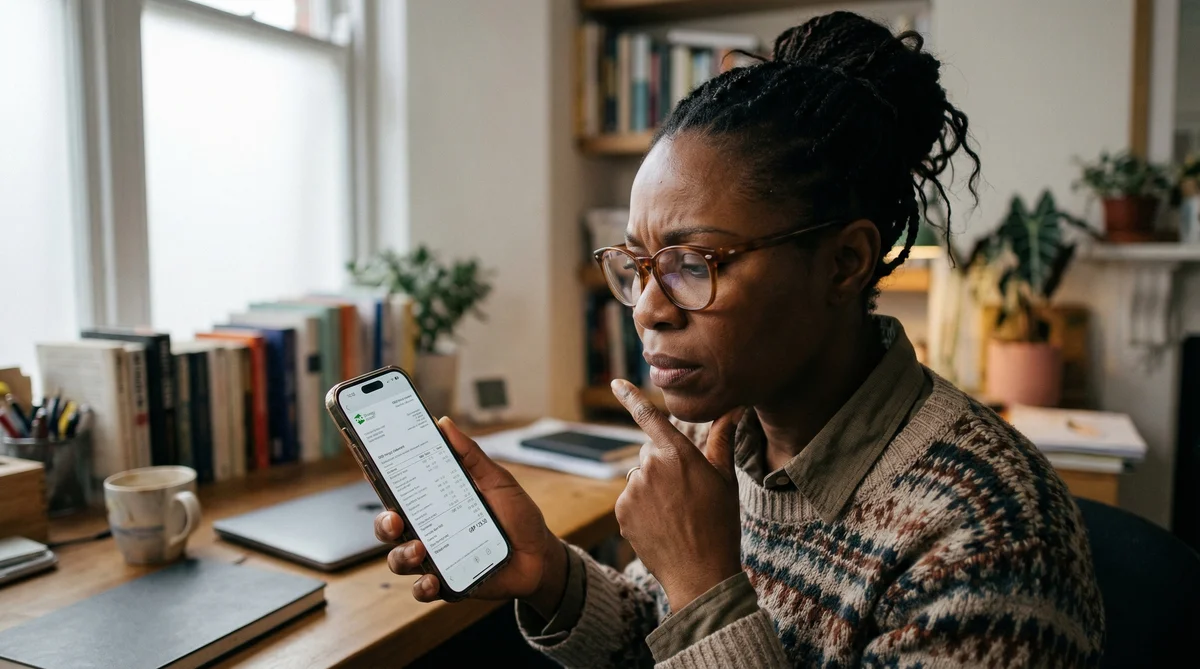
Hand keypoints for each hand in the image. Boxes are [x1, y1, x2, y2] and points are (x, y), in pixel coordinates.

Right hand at [374, 417, 568, 616]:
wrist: (541, 556)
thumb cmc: (517, 515)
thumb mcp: (496, 480)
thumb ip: (471, 455)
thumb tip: (444, 423)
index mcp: (435, 501)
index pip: (399, 489)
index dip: (378, 478)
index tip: (369, 466)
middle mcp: (428, 529)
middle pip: (389, 526)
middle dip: (384, 523)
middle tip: (395, 520)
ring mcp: (435, 557)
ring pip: (399, 559)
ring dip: (402, 555)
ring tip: (419, 550)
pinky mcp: (446, 583)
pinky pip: (423, 589)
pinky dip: (423, 587)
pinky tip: (433, 581)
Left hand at [612, 379, 744, 610]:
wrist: (700, 572)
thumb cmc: (719, 524)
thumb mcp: (725, 479)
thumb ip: (722, 440)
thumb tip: (733, 409)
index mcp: (678, 454)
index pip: (650, 417)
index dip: (630, 397)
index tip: (614, 382)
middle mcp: (651, 466)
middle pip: (650, 454)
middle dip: (663, 465)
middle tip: (686, 494)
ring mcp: (633, 489)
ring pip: (639, 477)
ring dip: (652, 489)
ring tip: (675, 514)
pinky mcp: (621, 511)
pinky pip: (630, 500)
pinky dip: (641, 509)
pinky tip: (661, 525)